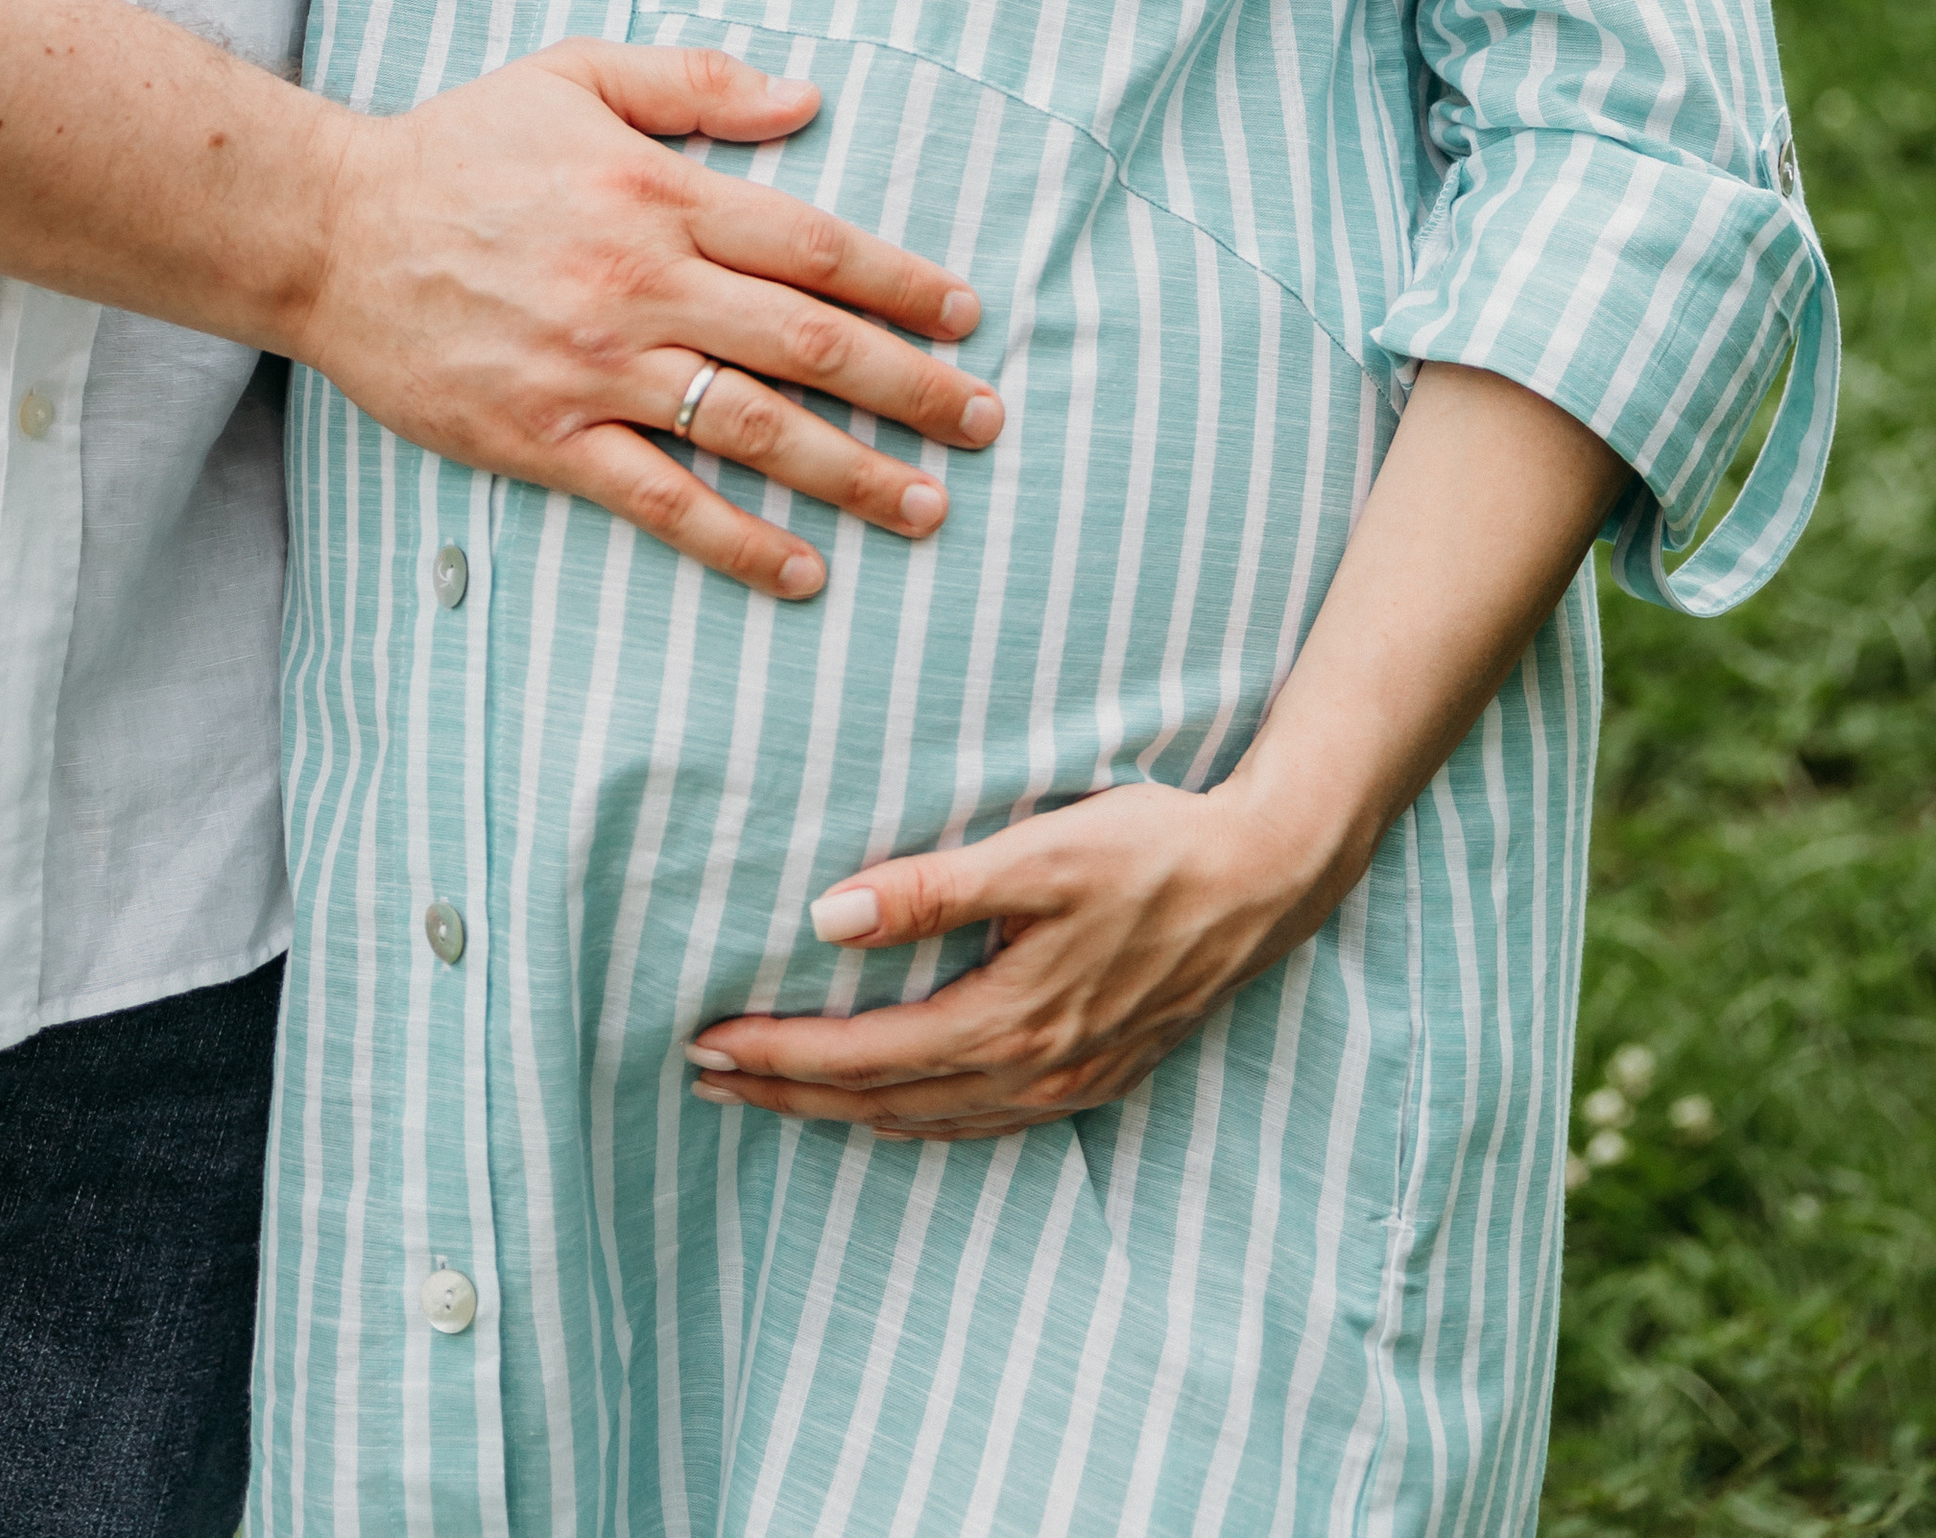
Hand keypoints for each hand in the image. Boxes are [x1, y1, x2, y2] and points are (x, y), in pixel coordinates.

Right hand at [301, 37, 1002, 600]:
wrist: (331, 229)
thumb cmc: (460, 145)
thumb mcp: (577, 73)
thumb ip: (697, 80)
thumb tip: (810, 97)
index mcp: (659, 191)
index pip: (814, 244)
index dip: (902, 284)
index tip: (966, 318)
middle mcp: (643, 282)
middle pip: (808, 342)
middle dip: (912, 387)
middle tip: (986, 423)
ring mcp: (596, 367)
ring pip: (753, 429)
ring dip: (853, 472)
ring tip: (927, 506)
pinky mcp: (546, 437)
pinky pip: (662, 500)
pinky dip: (739, 540)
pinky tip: (802, 570)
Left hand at [682, 773, 1343, 1139]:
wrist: (1266, 877)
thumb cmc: (1152, 849)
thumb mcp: (1040, 854)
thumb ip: (932, 889)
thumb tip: (827, 918)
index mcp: (1009, 1021)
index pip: (860, 1056)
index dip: (777, 1056)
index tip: (705, 1044)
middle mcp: (1033, 1071)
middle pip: (880, 1104)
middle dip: (787, 1095)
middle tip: (705, 1080)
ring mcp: (1067, 1084)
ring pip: (927, 1122)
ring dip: (841, 1113)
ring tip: (772, 1096)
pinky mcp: (1094, 1075)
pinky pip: (978, 1122)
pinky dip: (914, 1119)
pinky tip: (891, 1104)